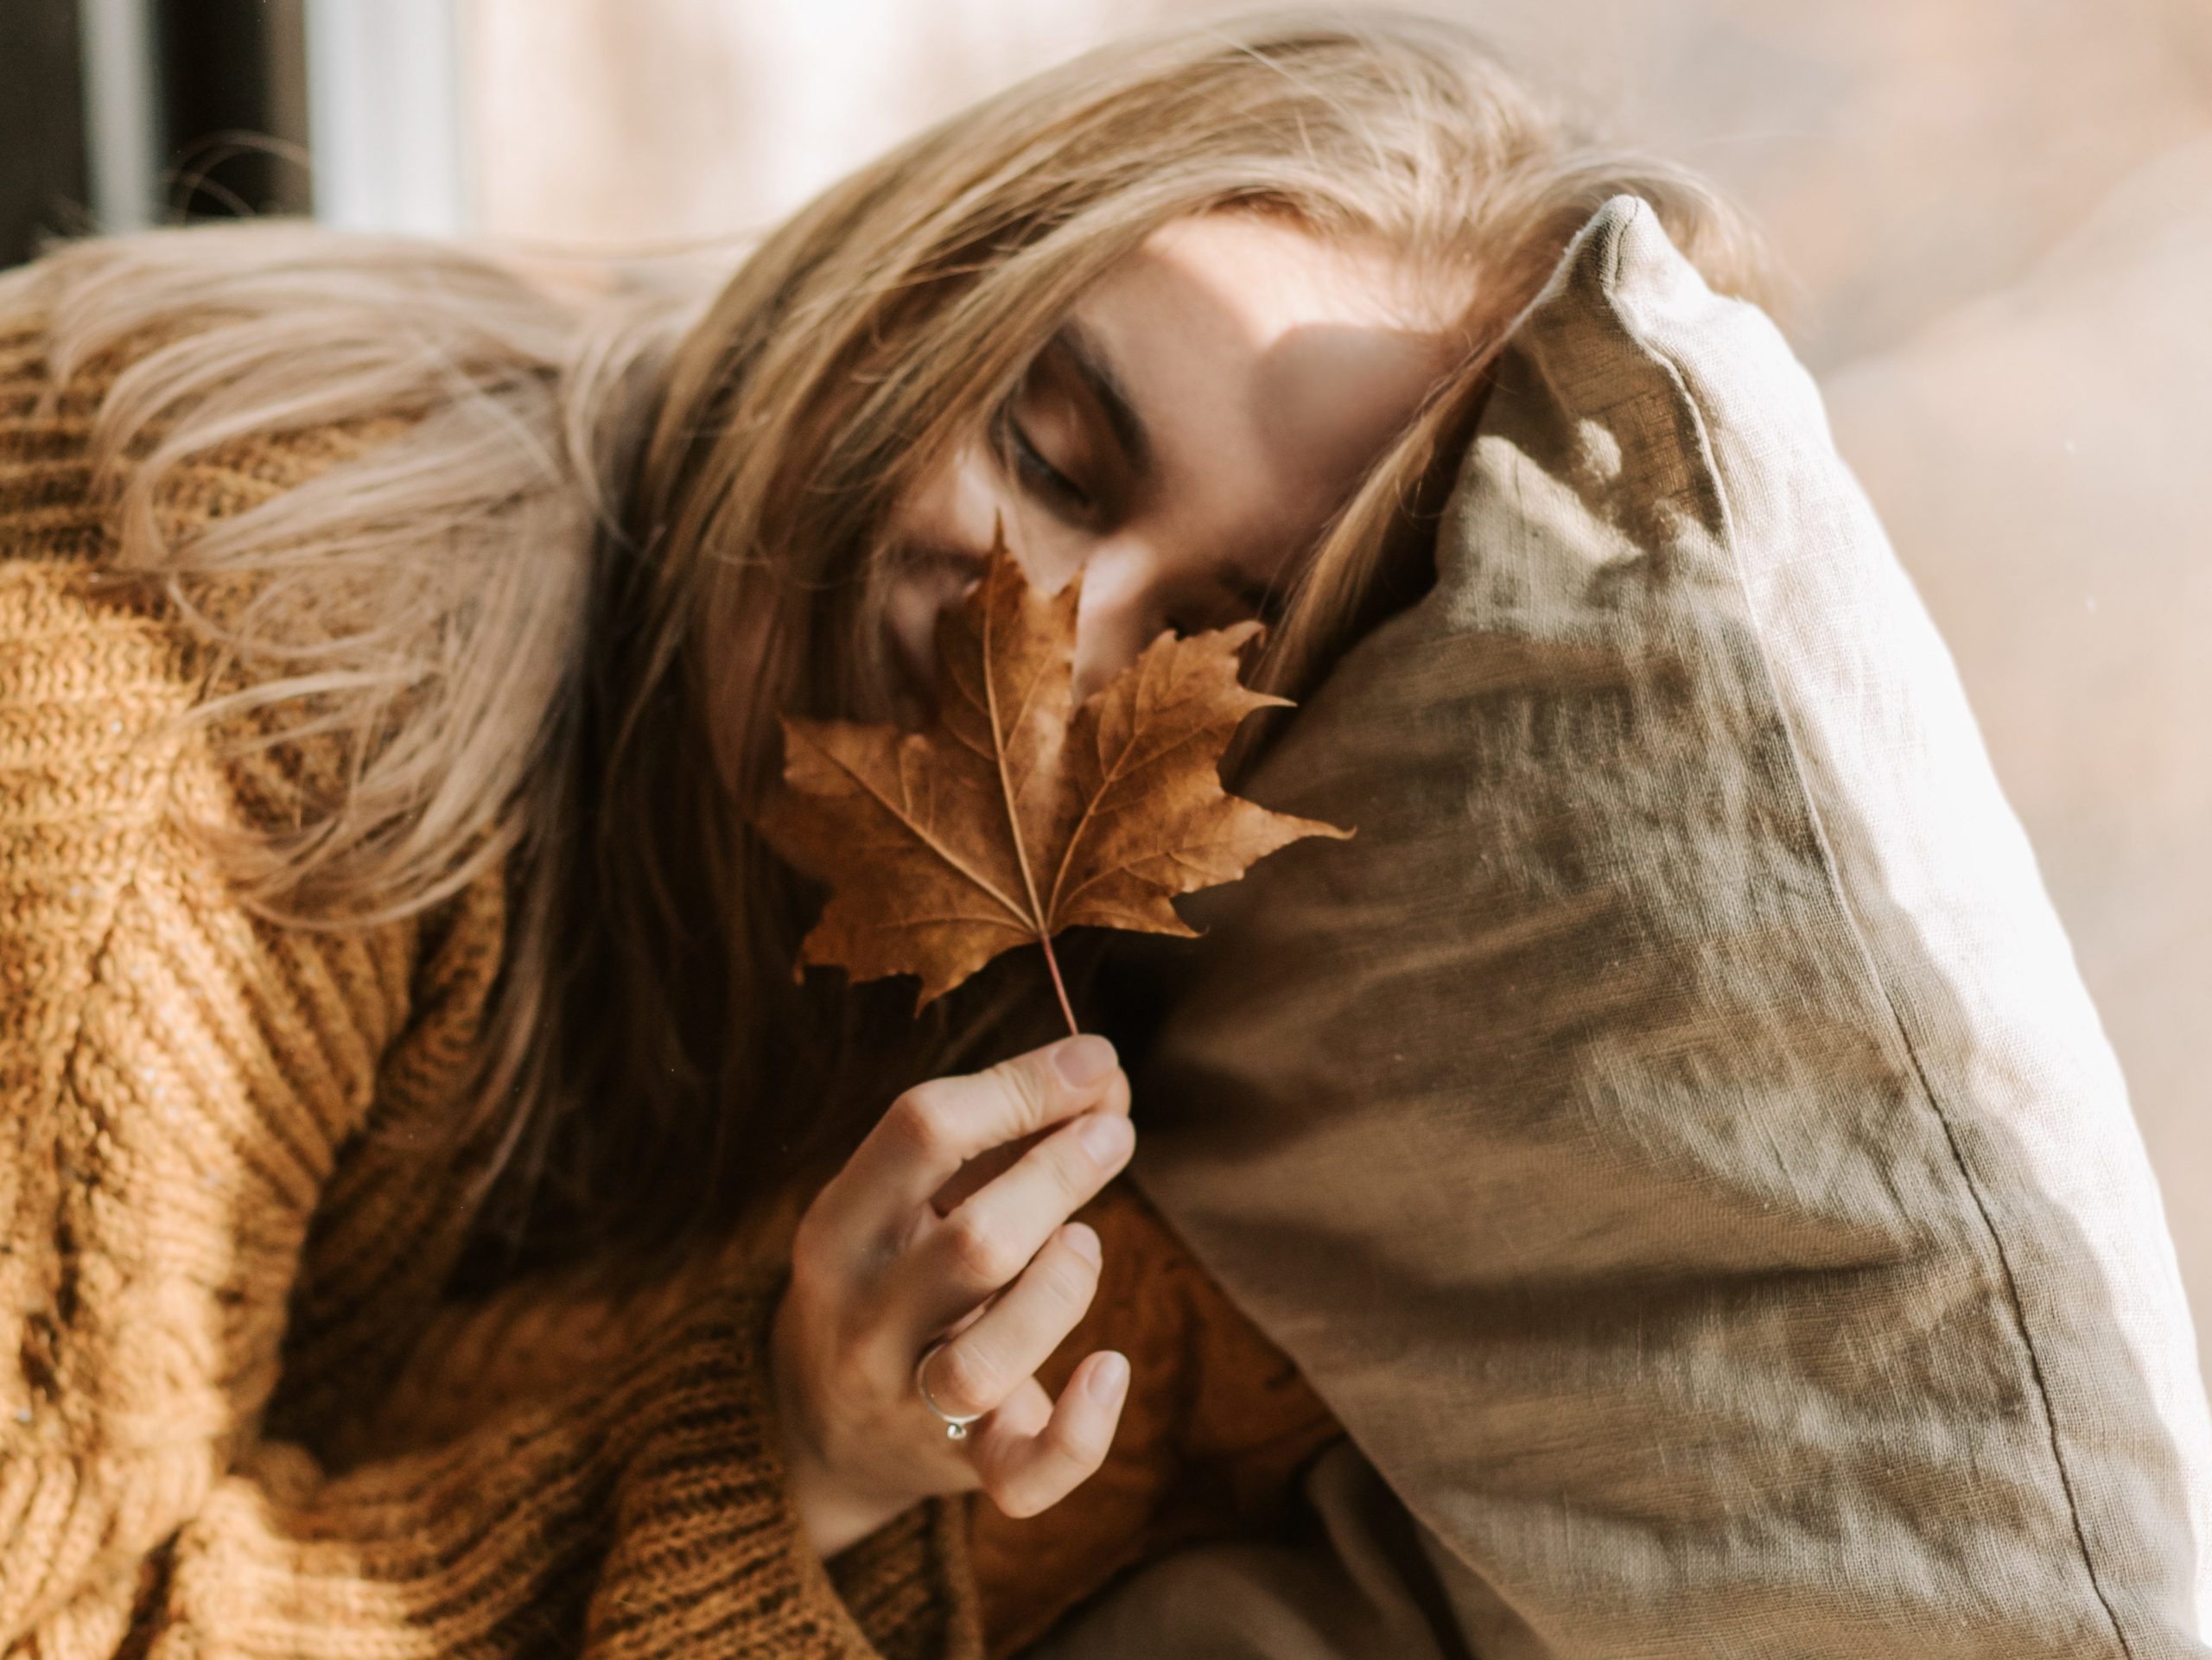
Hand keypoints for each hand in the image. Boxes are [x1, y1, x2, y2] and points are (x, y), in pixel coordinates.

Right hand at [768, 1032, 1135, 1556]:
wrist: (817, 1428)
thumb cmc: (893, 1274)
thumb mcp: (910, 1201)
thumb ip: (999, 1138)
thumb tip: (1104, 1077)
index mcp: (838, 1228)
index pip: (922, 1129)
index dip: (1021, 1084)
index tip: (1094, 1059)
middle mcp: (862, 1320)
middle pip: (973, 1243)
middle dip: (1060, 1175)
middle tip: (1115, 1133)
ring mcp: (906, 1404)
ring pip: (987, 1363)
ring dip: (1061, 1288)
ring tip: (1083, 1242)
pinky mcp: (963, 1468)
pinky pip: (1027, 1475)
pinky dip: (1085, 1428)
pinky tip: (1110, 1368)